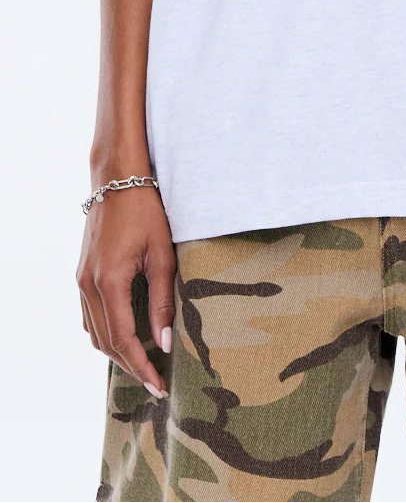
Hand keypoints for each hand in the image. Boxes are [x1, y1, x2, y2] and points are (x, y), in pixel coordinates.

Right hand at [77, 184, 175, 397]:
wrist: (117, 180)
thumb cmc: (146, 212)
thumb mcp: (162, 255)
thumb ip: (163, 301)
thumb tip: (164, 342)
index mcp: (109, 282)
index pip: (123, 340)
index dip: (142, 366)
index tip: (159, 386)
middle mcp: (88, 285)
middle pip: (106, 342)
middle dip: (131, 365)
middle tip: (156, 383)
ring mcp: (81, 281)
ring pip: (94, 332)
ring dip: (117, 352)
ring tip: (144, 364)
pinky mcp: (82, 275)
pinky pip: (89, 316)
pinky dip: (106, 333)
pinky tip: (125, 337)